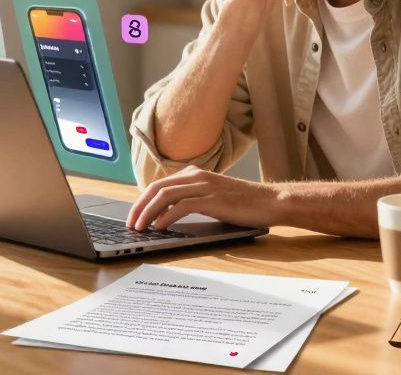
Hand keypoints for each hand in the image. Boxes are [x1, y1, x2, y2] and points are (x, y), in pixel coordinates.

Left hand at [126, 166, 281, 230]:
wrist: (270, 201)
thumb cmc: (243, 203)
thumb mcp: (213, 197)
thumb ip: (192, 199)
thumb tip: (166, 214)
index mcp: (195, 174)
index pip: (159, 184)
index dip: (142, 200)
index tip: (133, 215)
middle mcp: (197, 176)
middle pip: (156, 188)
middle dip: (139, 206)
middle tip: (130, 223)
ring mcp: (204, 187)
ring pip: (165, 196)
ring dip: (148, 212)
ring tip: (140, 228)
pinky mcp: (212, 199)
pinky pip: (181, 207)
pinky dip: (166, 217)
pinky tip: (160, 228)